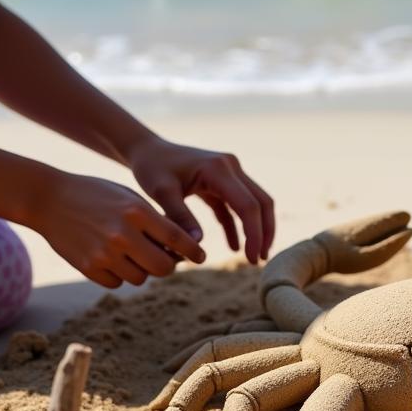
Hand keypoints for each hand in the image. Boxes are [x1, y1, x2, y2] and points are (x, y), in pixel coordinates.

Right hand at [30, 173, 205, 287]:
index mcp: (137, 212)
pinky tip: (113, 258)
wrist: (49, 198)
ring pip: (141, 278)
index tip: (201, 256)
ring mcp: (104, 253)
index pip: (177, 238)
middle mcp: (122, 234)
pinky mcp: (88, 267)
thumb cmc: (97, 195)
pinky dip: (120, 275)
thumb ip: (154, 222)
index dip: (194, 251)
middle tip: (167, 259)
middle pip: (163, 267)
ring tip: (134, 254)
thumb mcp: (129, 198)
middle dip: (169, 265)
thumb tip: (179, 251)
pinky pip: (117, 283)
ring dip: (143, 270)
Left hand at [127, 137, 274, 264]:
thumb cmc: (151, 168)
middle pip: (261, 202)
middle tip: (259, 261)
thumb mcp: (161, 192)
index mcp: (218, 169)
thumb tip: (198, 244)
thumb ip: (180, 216)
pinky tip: (234, 247)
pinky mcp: (223, 181)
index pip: (248, 205)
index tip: (251, 259)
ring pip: (255, 203)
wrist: (147, 150)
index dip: (254, 233)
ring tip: (253, 257)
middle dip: (263, 233)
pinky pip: (236, 206)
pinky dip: (238, 226)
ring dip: (256, 229)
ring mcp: (230, 172)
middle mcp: (230, 167)